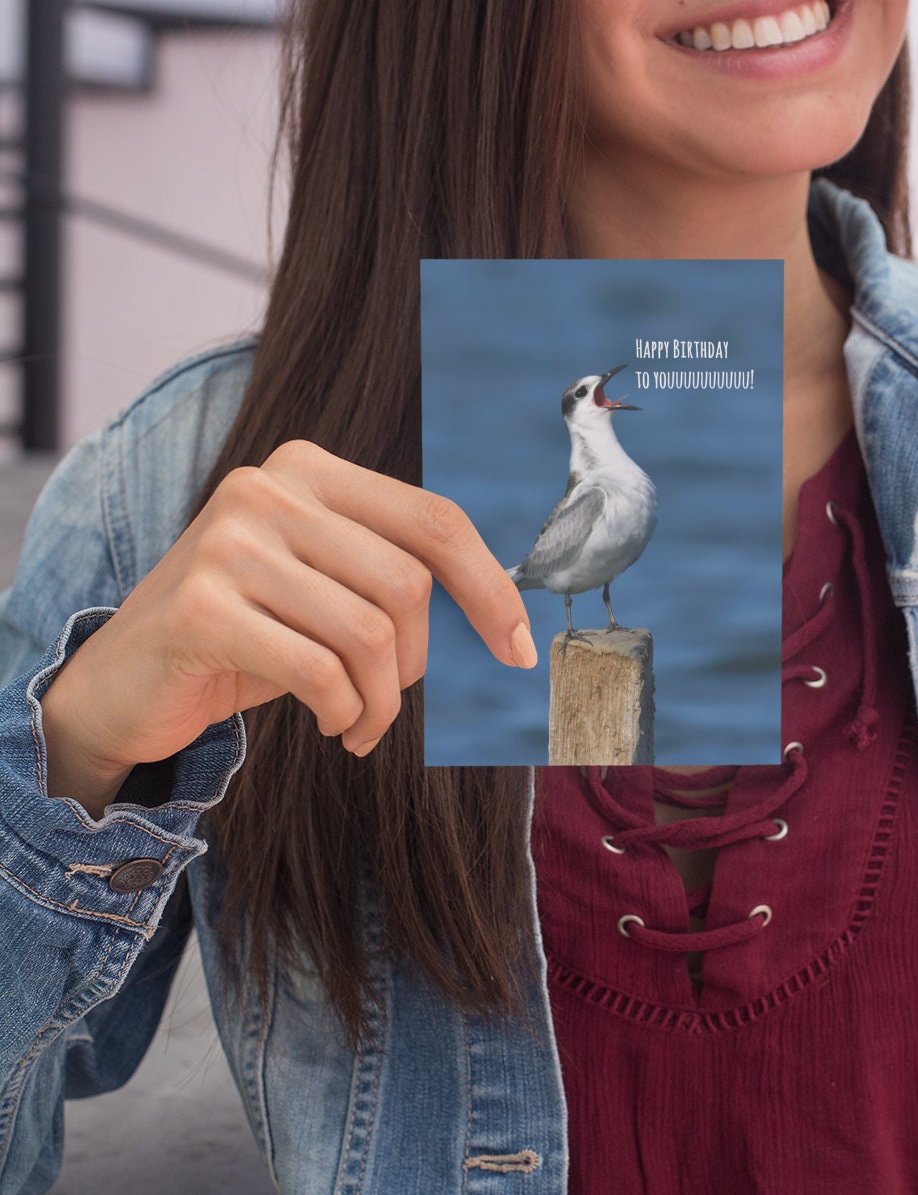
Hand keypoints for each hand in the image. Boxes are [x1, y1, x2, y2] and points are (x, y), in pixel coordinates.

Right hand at [40, 440, 537, 815]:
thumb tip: (506, 615)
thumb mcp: (324, 589)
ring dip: (381, 702)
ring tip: (360, 724)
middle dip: (417, 664)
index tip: (519, 650)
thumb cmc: (246, 637)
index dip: (490, 588)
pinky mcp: (200, 608)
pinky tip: (332, 726)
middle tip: (389, 702)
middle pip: (408, 582)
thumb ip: (392, 574)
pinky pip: (319, 671)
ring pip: (369, 633)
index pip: (435, 519)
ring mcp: (227, 543)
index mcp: (308, 469)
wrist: (122, 686)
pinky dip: (343, 713)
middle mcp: (266, 489)